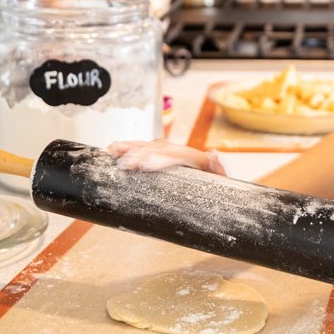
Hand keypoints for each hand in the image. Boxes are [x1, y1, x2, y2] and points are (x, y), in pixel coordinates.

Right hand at [107, 138, 226, 175]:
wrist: (213, 185)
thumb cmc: (214, 186)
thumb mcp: (220, 180)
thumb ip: (217, 167)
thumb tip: (213, 153)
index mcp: (194, 157)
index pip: (175, 155)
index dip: (159, 159)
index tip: (145, 166)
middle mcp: (180, 151)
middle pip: (157, 149)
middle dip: (140, 154)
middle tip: (124, 163)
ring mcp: (170, 152)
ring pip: (148, 146)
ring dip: (131, 147)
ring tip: (113, 149)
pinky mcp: (161, 156)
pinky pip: (144, 149)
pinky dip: (129, 148)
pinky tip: (114, 149)